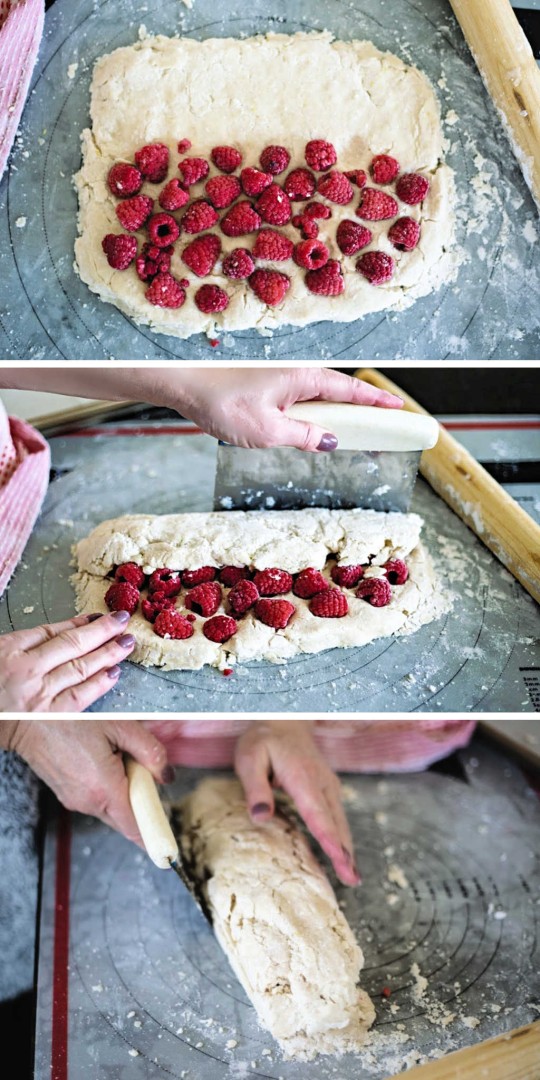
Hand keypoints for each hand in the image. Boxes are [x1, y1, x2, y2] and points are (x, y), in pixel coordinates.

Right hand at [0, 611, 135, 712]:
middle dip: (103, 632)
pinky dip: (99, 683)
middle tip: (124, 621)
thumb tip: (64, 633)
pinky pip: (79, 696)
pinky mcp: (46, 717)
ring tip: (126, 643)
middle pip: (73, 645)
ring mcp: (37, 694)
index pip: (54, 631)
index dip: (80, 622)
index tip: (101, 616)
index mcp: (8, 649)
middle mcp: (24, 669)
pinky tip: (113, 672)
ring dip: (107, 654)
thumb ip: (26, 645)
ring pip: (80, 668)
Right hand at [7, 719, 173, 846]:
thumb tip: (167, 774)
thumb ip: (150, 751)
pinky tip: (102, 761)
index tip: (166, 846)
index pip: (136, 827)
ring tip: (116, 758)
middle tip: (142, 772)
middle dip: (141, 802)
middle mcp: (89, 802)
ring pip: (112, 808)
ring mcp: (76, 802)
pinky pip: (97, 800)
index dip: (154, 835)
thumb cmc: (69, 722)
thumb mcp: (119, 727)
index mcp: (105, 789)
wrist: (28, 725)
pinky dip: (108, 788)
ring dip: (123, 792)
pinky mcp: (69, 797)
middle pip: (126, 818)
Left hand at [173, 366, 401, 451]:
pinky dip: (311, 416)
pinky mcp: (266, 388)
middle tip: (381, 429)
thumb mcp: (267, 431)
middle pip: (338, 394)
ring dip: (333, 417)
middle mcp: (294, 375)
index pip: (349, 391)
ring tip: (348, 435)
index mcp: (301, 378)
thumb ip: (303, 437)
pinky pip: (299, 402)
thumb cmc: (220, 401)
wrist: (183, 385)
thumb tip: (330, 441)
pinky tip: (308, 432)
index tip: (398, 408)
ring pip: (317, 400)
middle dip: (360, 412)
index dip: (375, 402)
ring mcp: (280, 381)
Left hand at [234, 720, 359, 885]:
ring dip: (347, 847)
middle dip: (344, 851)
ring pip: (340, 820)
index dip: (328, 837)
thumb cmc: (263, 740)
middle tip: (352, 879)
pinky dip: (343, 836)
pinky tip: (344, 854)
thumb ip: (255, 788)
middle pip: (335, 821)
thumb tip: (260, 818)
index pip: (316, 812)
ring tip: (352, 876)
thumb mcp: (249, 758)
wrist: (284, 720)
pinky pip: (337, 816)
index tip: (339, 858)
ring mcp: (328, 785)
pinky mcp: (328, 788)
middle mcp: (321, 782)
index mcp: (302, 776)